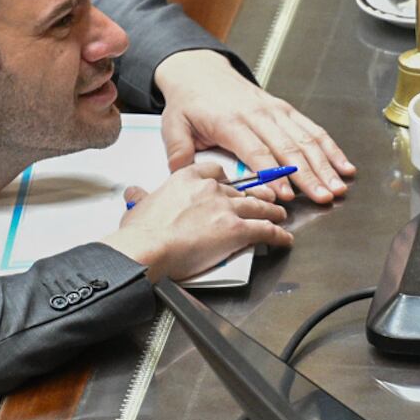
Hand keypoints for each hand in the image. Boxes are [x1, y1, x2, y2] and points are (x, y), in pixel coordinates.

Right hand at [104, 161, 292, 281]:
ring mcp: (226, 208)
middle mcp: (211, 189)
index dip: (228, 180)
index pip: (216, 172)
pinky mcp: (237, 230)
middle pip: (241, 191)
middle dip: (256, 196)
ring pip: (258, 207)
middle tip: (266, 200)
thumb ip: (143, 196)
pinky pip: (265, 230)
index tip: (231, 185)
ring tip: (279, 216)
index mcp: (188, 179)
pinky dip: (278, 235)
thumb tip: (135, 192)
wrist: (148, 247)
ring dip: (272, 212)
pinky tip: (284, 239)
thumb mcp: (140, 205)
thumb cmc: (142, 232)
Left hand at [153, 49, 355, 203]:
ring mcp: (275, 111)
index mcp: (230, 121)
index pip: (256, 151)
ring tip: (338, 186)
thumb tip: (182, 178)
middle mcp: (258, 115)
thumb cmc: (189, 102)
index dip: (273, 175)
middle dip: (309, 175)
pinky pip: (312, 129)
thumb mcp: (174, 125)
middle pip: (289, 148)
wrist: (200, 70)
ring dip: (325, 165)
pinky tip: (344, 165)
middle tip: (323, 197)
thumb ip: (179, 153)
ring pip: (306, 139)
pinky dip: (331, 148)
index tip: (286, 196)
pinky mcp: (286, 110)